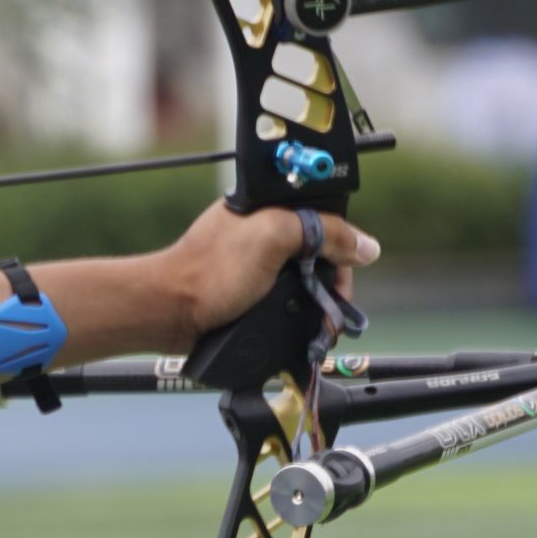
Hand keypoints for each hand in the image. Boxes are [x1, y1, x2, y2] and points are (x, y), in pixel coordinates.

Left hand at [162, 202, 378, 347]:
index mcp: (268, 207)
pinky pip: (288, 301)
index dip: (342, 244)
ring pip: (307, 281)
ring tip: (324, 326)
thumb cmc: (210, 271)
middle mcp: (264, 233)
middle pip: (320, 253)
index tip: (349, 269)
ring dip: (320, 304)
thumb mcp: (272, 238)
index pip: (324, 218)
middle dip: (333, 281)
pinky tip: (306, 329)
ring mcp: (257, 265)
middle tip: (335, 306)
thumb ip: (322, 232)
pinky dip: (301, 316)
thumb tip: (366, 247)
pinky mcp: (250, 293)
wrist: (170, 313)